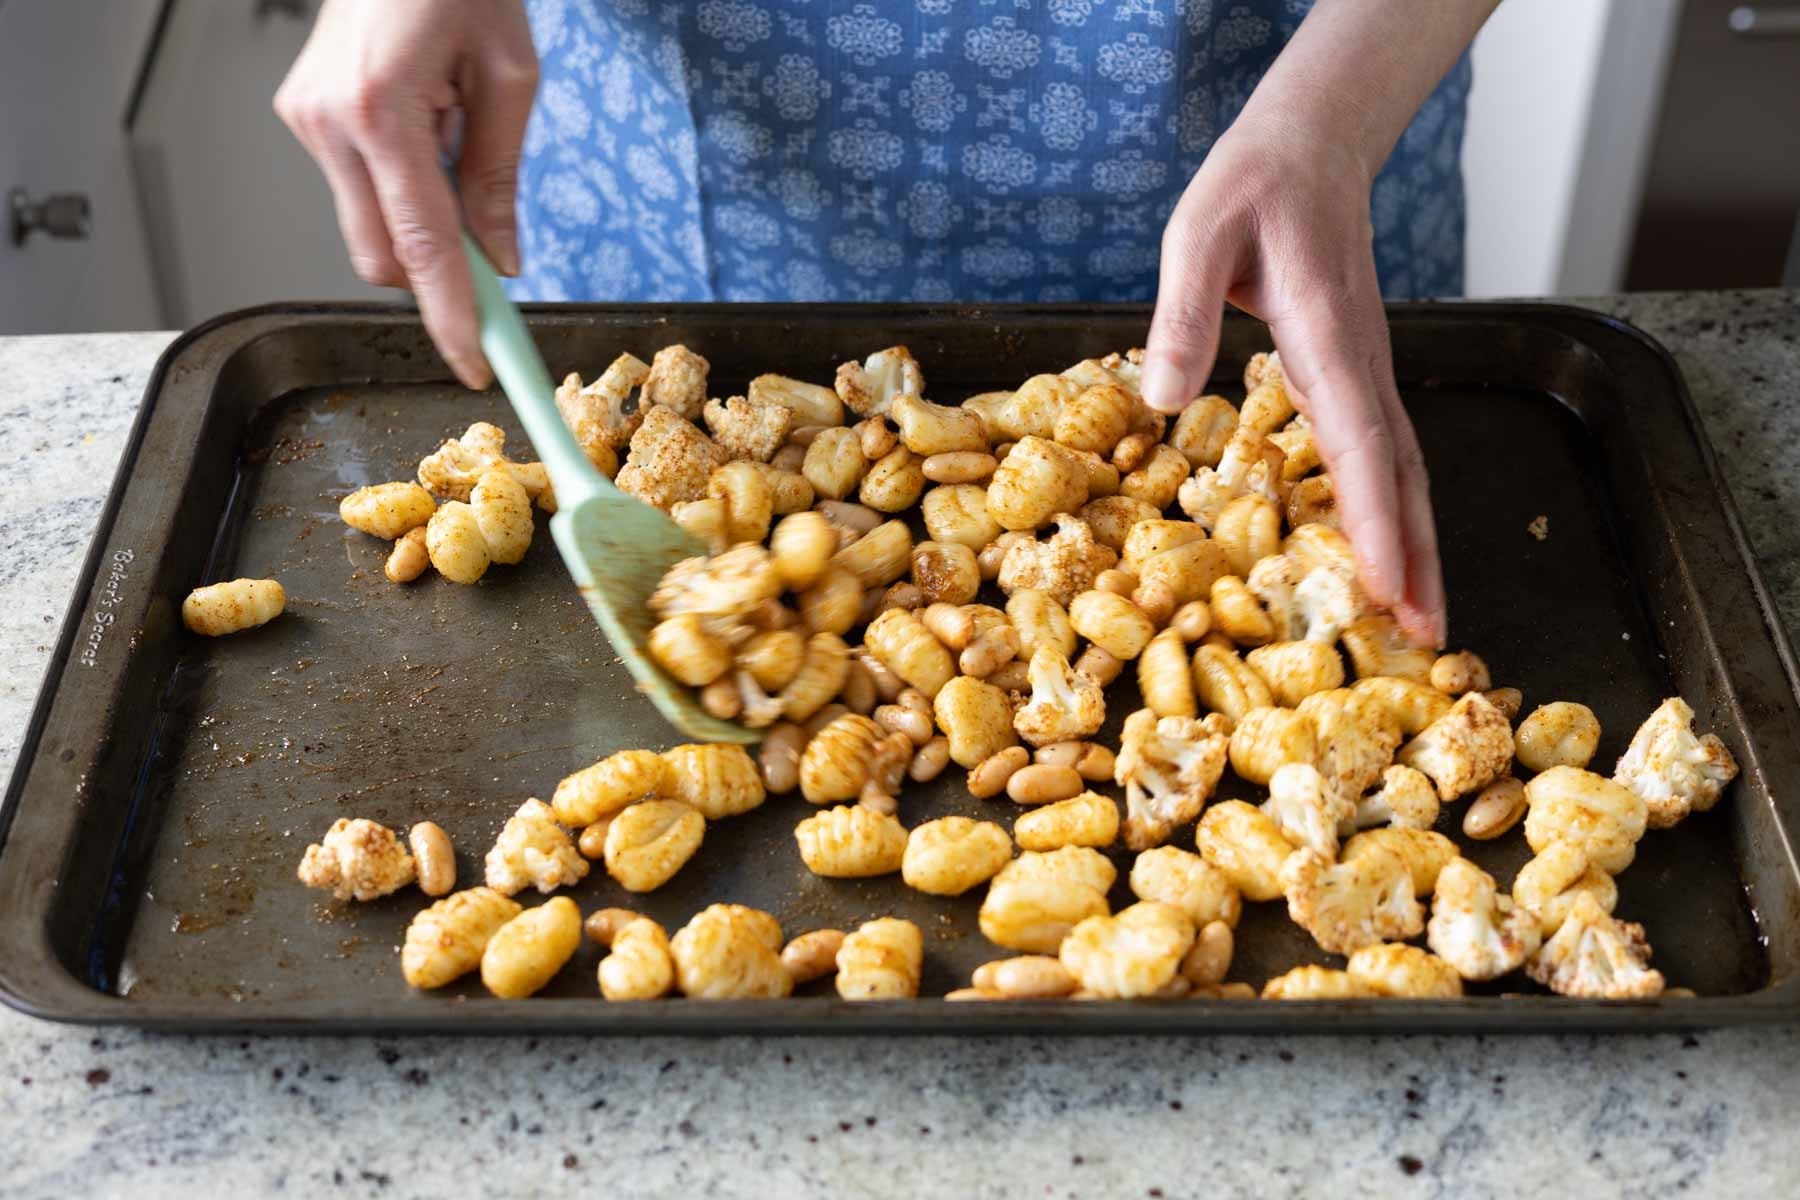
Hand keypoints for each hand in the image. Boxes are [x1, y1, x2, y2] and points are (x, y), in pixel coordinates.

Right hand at [274, 0, 537, 388]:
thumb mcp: (508, 73)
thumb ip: (499, 176)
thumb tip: (500, 261)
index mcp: (381, 109)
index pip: (422, 247)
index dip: (451, 317)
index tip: (475, 366)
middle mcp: (329, 121)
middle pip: (380, 257)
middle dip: (435, 274)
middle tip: (490, 255)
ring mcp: (307, 118)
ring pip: (365, 227)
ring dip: (417, 221)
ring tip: (453, 145)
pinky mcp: (302, 113)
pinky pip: (356, 186)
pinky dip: (398, 187)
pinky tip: (423, 130)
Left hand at [1139, 118, 1445, 646]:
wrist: (1308, 146)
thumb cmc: (1250, 188)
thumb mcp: (1197, 237)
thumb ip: (1183, 314)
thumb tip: (1160, 398)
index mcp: (1325, 337)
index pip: (1358, 442)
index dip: (1372, 518)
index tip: (1383, 583)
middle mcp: (1359, 362)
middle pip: (1401, 473)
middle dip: (1415, 555)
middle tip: (1427, 634)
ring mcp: (1364, 368)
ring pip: (1402, 467)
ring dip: (1414, 540)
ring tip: (1419, 613)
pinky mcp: (1352, 370)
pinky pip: (1381, 451)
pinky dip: (1390, 506)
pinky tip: (1380, 547)